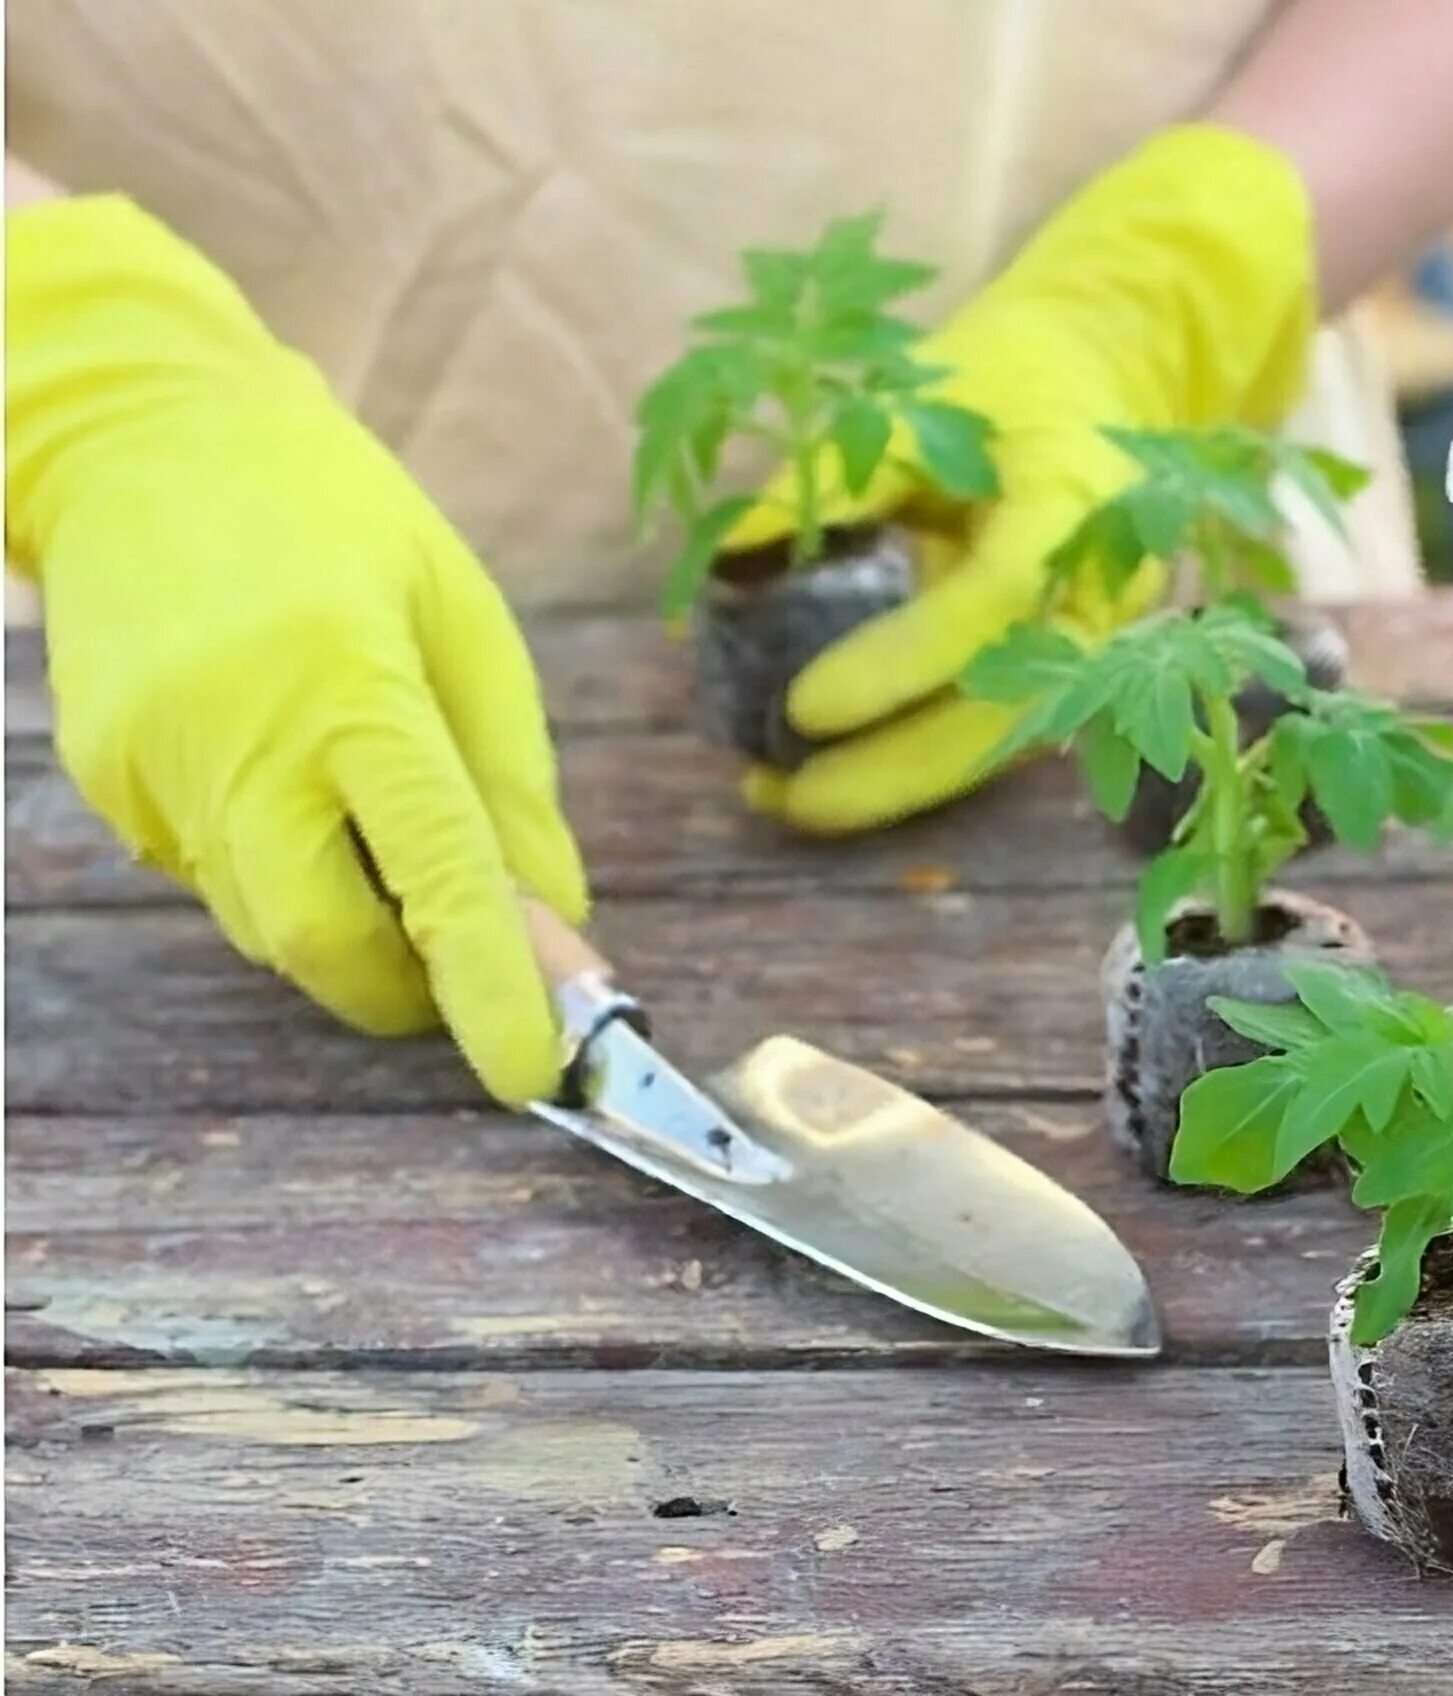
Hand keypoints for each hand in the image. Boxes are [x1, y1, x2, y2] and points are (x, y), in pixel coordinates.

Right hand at [6, 197, 587, 1103]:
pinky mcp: (103, 781)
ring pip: (267, 923)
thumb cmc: (340, 520)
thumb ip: (510, 785)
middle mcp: (234, 738)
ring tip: (369, 812)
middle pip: (324, 942)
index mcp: (347, 681)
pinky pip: (213, 874)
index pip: (432, 868)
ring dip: (345, 919)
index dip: (488, 984)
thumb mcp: (464, 623)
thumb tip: (554, 924)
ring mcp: (150, 767)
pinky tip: (284, 768)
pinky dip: (278, 863)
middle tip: (463, 958)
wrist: (142, 435)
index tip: (535, 1072)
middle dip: (404, 985)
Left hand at [737, 124, 1317, 832]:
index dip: (901, 660)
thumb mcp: (920, 398)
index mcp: (1075, 501)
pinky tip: (834, 775)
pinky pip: (995, 730)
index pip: (993, 598)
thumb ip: (836, 474)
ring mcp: (1098, 640)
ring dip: (899, 783)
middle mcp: (1103, 590)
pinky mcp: (1071, 666)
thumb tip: (725, 560)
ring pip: (1004, 742)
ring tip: (786, 799)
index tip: (802, 704)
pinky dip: (917, 760)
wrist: (1112, 378)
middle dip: (895, 770)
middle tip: (782, 797)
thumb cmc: (1010, 376)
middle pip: (1011, 711)